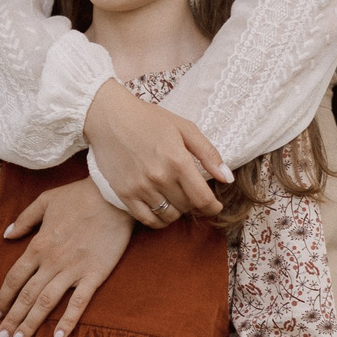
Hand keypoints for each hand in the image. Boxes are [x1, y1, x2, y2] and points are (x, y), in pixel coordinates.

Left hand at [0, 180, 132, 336]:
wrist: (113, 196)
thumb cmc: (78, 196)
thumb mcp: (45, 201)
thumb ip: (24, 219)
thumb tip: (7, 235)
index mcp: (38, 245)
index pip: (15, 278)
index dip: (3, 297)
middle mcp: (51, 262)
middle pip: (26, 296)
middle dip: (12, 319)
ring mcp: (73, 270)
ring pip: (46, 303)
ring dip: (31, 324)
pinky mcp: (94, 275)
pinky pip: (79, 303)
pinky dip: (68, 321)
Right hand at [86, 84, 229, 227]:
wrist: (108, 117)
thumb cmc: (148, 119)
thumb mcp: (184, 128)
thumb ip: (209, 153)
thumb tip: (227, 179)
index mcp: (177, 160)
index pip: (203, 199)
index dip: (213, 207)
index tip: (214, 206)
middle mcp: (159, 177)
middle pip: (187, 208)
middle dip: (194, 204)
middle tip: (190, 193)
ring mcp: (140, 187)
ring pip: (169, 216)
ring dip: (177, 211)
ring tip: (175, 198)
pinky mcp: (124, 194)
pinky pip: (147, 220)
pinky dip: (158, 220)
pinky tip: (161, 208)